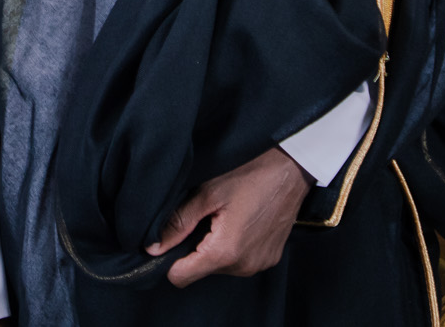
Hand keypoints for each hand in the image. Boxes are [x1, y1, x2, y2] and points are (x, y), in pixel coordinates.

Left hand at [145, 147, 310, 287]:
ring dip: (214, 246)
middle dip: (195, 246)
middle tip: (203, 215)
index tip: (171, 237)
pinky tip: (239, 220)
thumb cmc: (250, 173)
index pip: (181, 277)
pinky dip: (233, 246)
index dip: (169, 259)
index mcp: (225, 252)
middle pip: (201, 270)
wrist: (292, 167)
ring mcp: (259, 263)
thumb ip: (178, 223)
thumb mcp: (207, 193)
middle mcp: (244, 266)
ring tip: (223, 215)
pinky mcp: (270, 258)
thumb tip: (152, 247)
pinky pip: (240, 260)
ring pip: (220, 265)